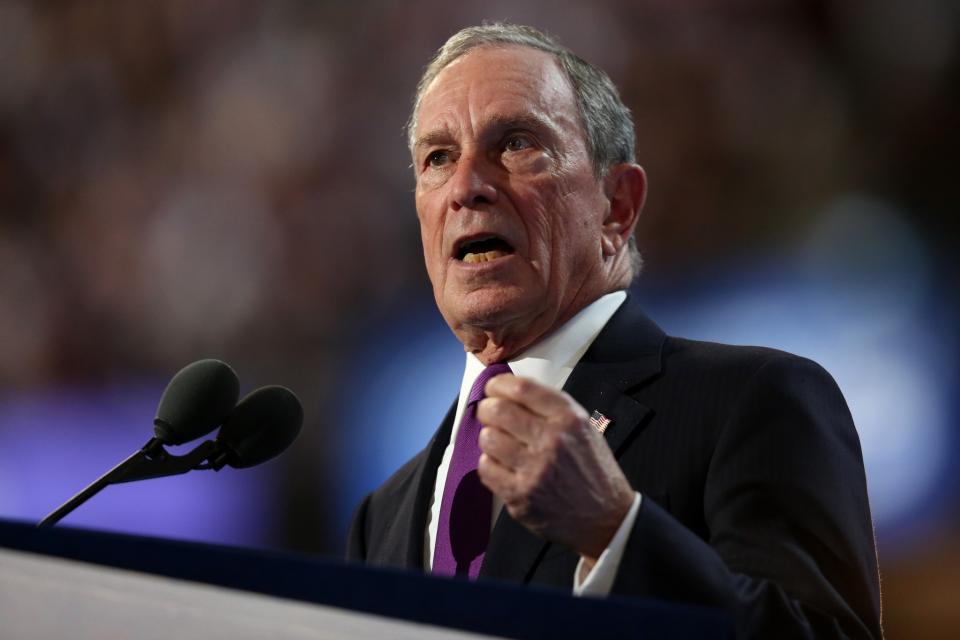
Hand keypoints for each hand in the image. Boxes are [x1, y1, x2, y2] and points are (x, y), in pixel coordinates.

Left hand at [476, 373, 633, 564]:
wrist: (606, 519)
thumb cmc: (593, 471)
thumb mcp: (584, 428)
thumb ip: (551, 409)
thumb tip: (509, 393)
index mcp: (569, 419)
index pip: (522, 389)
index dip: (499, 385)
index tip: (493, 388)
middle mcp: (552, 441)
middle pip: (499, 411)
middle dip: (487, 409)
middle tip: (488, 414)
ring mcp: (535, 470)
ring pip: (488, 439)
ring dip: (488, 438)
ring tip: (499, 443)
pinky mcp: (520, 495)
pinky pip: (486, 468)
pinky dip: (489, 464)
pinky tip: (502, 466)